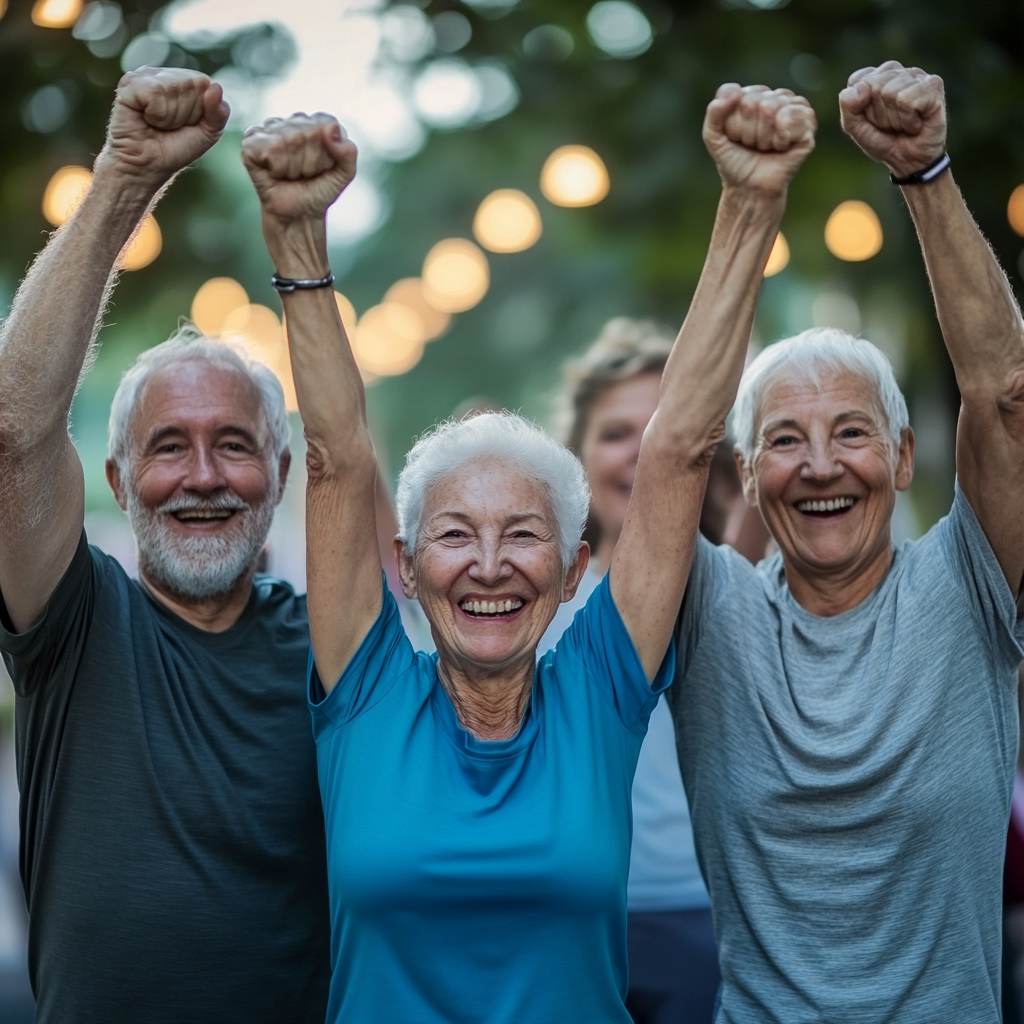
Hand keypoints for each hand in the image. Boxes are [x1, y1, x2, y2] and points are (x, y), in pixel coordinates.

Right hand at [97, 67, 228, 186]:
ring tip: (157, 123)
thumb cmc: (176, 149)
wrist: (148, 166)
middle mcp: (165, 74)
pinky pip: (154, 92)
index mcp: (185, 81)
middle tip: (169, 127)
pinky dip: (155, 113)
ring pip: (173, 88)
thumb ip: (219, 112)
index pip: (205, 84)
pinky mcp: (129, 83)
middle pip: (190, 84)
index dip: (200, 111)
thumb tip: (216, 86)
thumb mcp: (208, 133)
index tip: (186, 125)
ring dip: (169, 116)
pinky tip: (145, 118)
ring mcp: (145, 76)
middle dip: (185, 114)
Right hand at [241, 113, 357, 226]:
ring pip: (288, 140)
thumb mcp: (344, 174)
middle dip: (310, 162)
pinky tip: (276, 173)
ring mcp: (268, 130)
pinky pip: (269, 148)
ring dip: (294, 167)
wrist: (300, 215)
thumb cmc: (319, 191)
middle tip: (305, 174)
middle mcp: (292, 121)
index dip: (327, 153)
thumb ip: (348, 152)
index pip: (325, 124)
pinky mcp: (250, 144)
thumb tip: (331, 129)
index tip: (323, 168)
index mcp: (316, 122)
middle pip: (306, 132)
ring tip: (292, 175)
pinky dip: (277, 167)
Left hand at [703, 85, 815, 196]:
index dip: (734, 123)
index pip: (739, 96)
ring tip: (765, 147)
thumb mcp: (713, 137)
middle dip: (749, 131)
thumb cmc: (734, 162)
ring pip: (771, 108)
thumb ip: (714, 112)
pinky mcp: (808, 126)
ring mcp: (795, 110)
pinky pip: (791, 117)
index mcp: (755, 95)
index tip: (737, 138)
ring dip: (763, 137)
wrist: (750, 189)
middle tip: (753, 146)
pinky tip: (782, 148)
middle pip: (755, 102)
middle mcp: (777, 98)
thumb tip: (734, 91)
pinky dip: (780, 138)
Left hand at [839, 61, 945, 177]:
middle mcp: (898, 71)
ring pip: (891, 92)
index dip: (861, 106)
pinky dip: (908, 119)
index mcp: (877, 75)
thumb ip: (848, 104)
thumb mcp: (854, 126)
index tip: (872, 118)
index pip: (858, 81)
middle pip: (874, 85)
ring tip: (903, 123)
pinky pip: (907, 99)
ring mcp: (917, 75)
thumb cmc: (882, 139)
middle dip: (878, 113)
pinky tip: (915, 123)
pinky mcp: (934, 84)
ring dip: (894, 118)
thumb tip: (863, 86)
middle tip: (890, 123)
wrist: (909, 161)